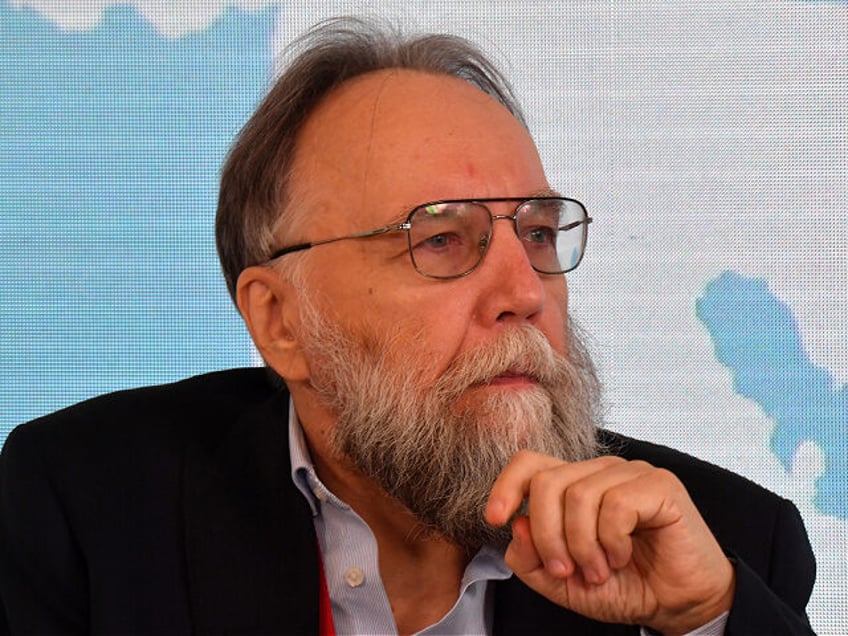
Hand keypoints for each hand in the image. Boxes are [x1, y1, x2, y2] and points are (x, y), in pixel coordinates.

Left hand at [485, 451, 734, 634]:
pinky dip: (612, 541)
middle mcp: (598, 472)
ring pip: (578, 495)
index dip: (506, 486)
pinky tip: (622, 556)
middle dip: (548, 536)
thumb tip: (517, 525)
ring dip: (583, 545)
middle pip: (546, 482)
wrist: (678, 603)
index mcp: (573, 485)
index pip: (529, 463)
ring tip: (600, 569)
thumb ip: (531, 559)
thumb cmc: (624, 585)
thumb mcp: (564, 584)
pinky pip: (616, 504)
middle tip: (567, 570)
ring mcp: (629, 473)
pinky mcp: (659, 484)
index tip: (496, 519)